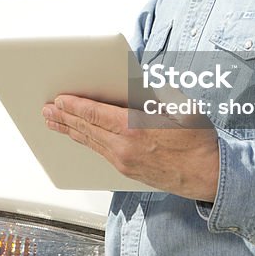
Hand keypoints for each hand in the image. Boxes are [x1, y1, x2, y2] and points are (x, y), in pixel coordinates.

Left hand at [42, 94, 220, 200]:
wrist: (209, 174)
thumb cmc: (197, 138)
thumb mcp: (177, 106)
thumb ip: (149, 94)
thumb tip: (130, 81)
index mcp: (135, 128)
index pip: (95, 114)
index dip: (74, 106)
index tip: (59, 99)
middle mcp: (124, 147)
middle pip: (86, 129)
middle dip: (64, 118)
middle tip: (46, 110)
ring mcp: (124, 162)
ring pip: (90, 143)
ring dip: (69, 130)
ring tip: (53, 122)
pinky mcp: (126, 171)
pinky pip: (100, 153)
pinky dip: (85, 141)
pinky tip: (78, 136)